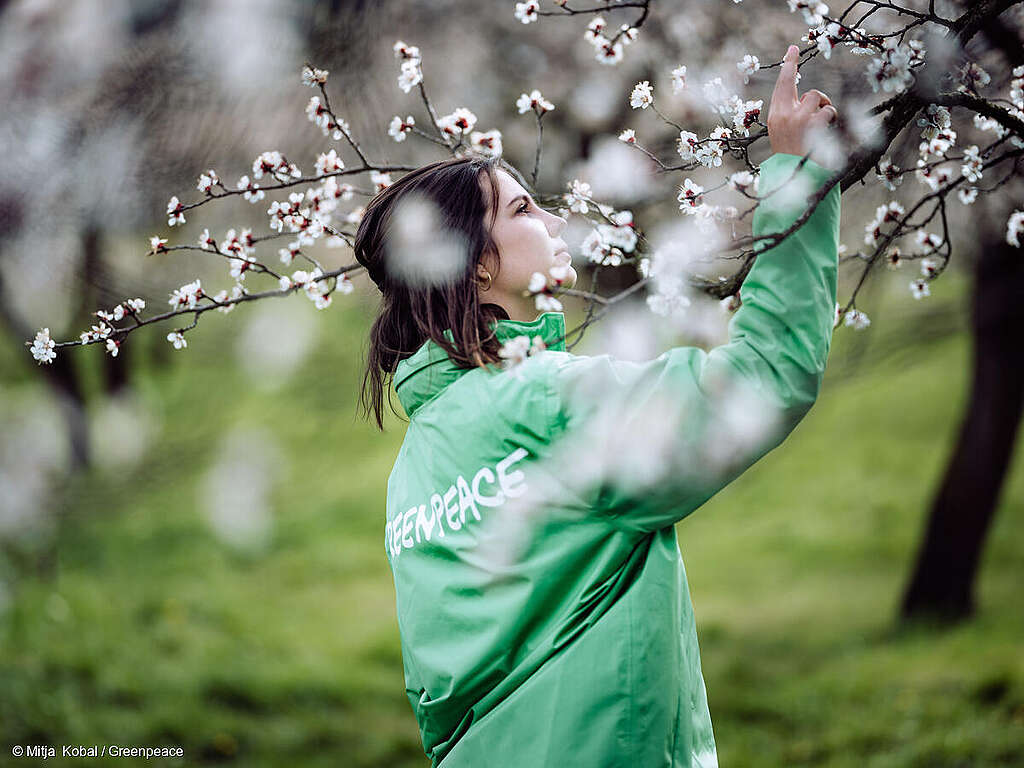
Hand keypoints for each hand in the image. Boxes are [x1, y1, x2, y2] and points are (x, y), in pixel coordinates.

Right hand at [767, 44, 838, 159]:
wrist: (793, 174)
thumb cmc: (790, 154)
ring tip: (820, 126)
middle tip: (805, 76)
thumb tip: (808, 97)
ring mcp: (798, 118)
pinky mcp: (813, 124)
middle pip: (797, 85)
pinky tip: (825, 132)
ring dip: (822, 107)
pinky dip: (830, 119)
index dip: (788, 65)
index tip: (792, 49)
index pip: (782, 85)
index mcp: (775, 115)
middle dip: (804, 83)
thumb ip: (790, 113)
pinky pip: (828, 110)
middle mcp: (784, 114)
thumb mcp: (783, 132)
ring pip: (815, 97)